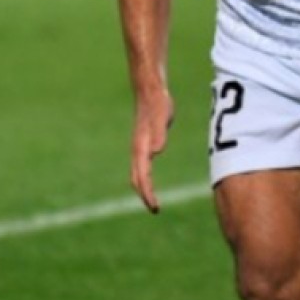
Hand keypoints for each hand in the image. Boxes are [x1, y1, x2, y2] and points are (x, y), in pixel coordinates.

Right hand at [130, 89, 174, 212]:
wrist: (150, 90)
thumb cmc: (157, 103)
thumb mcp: (162, 117)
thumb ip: (159, 133)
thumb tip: (156, 152)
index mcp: (141, 147)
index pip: (142, 176)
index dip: (147, 193)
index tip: (154, 207)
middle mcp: (137, 150)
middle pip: (136, 178)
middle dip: (144, 195)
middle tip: (155, 209)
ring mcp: (139, 146)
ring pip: (137, 173)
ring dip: (143, 188)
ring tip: (152, 201)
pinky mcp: (144, 143)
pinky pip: (141, 166)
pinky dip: (144, 177)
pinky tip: (150, 180)